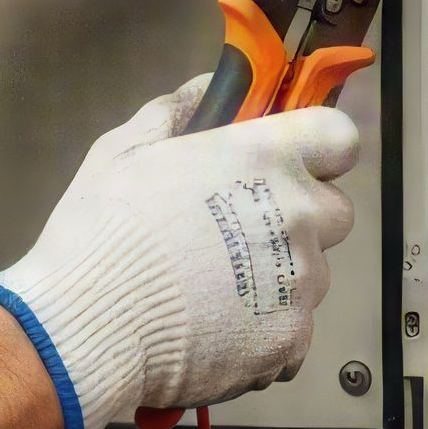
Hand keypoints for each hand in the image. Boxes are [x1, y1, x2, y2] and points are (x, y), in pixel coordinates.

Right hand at [0, 80, 361, 428]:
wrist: (88, 328)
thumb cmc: (102, 234)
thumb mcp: (123, 150)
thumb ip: (176, 112)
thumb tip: (208, 89)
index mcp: (265, 158)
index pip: (338, 139)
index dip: (318, 151)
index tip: (291, 164)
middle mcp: (297, 216)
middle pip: (334, 212)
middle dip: (300, 219)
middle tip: (242, 234)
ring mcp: (300, 283)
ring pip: (312, 276)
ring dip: (280, 280)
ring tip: (214, 293)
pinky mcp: (291, 339)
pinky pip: (293, 331)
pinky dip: (264, 333)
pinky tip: (215, 332)